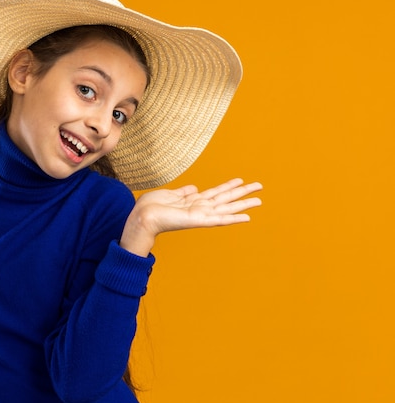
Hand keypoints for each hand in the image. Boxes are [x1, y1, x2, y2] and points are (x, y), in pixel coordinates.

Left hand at [120, 178, 262, 255]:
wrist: (142, 217)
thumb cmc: (151, 207)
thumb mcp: (169, 194)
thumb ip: (183, 192)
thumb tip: (194, 188)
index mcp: (193, 202)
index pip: (215, 192)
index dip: (228, 186)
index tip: (241, 181)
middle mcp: (199, 208)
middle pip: (226, 199)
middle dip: (243, 193)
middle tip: (260, 187)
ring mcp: (200, 215)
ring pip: (227, 207)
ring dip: (243, 204)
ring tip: (259, 200)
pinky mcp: (199, 221)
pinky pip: (220, 219)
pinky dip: (234, 218)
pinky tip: (247, 217)